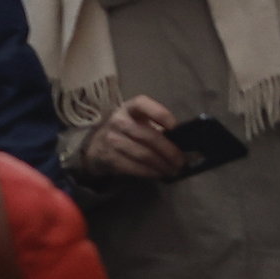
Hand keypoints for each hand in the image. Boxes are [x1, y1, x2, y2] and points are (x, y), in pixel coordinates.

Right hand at [74, 94, 188, 181]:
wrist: (96, 145)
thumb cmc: (126, 131)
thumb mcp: (137, 121)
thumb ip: (156, 127)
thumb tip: (182, 142)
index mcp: (129, 108)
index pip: (143, 104)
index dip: (160, 114)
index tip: (175, 128)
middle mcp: (119, 120)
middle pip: (147, 136)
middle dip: (168, 151)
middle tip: (181, 161)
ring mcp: (112, 139)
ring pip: (143, 154)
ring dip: (161, 165)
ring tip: (173, 170)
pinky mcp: (110, 157)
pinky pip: (134, 167)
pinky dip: (150, 172)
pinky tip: (159, 174)